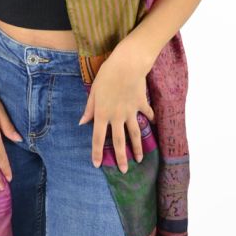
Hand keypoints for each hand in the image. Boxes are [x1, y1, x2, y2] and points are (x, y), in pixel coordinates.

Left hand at [77, 50, 154, 172]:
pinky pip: (147, 114)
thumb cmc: (106, 75)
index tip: (97, 164)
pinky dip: (150, 120)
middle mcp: (117, 117)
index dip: (97, 152)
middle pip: (120, 142)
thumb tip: (82, 122)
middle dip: (121, 158)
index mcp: (102, 114)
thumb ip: (89, 108)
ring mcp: (131, 111)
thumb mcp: (93, 91)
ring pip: (135, 134)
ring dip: (138, 148)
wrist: (127, 65)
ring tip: (140, 159)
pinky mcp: (141, 104)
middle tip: (124, 171)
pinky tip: (152, 125)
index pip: (98, 138)